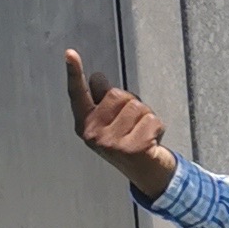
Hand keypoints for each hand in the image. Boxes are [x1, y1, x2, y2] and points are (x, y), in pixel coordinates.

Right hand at [66, 48, 174, 200]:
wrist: (146, 174)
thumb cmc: (129, 141)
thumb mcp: (112, 120)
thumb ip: (104, 99)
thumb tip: (98, 77)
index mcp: (84, 124)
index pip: (78, 94)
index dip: (74, 72)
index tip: (70, 53)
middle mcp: (93, 135)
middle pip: (117, 94)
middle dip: (131, 104)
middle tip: (133, 125)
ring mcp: (111, 144)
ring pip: (137, 106)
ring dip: (146, 116)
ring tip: (142, 134)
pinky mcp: (132, 150)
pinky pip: (152, 120)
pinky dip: (158, 127)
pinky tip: (151, 143)